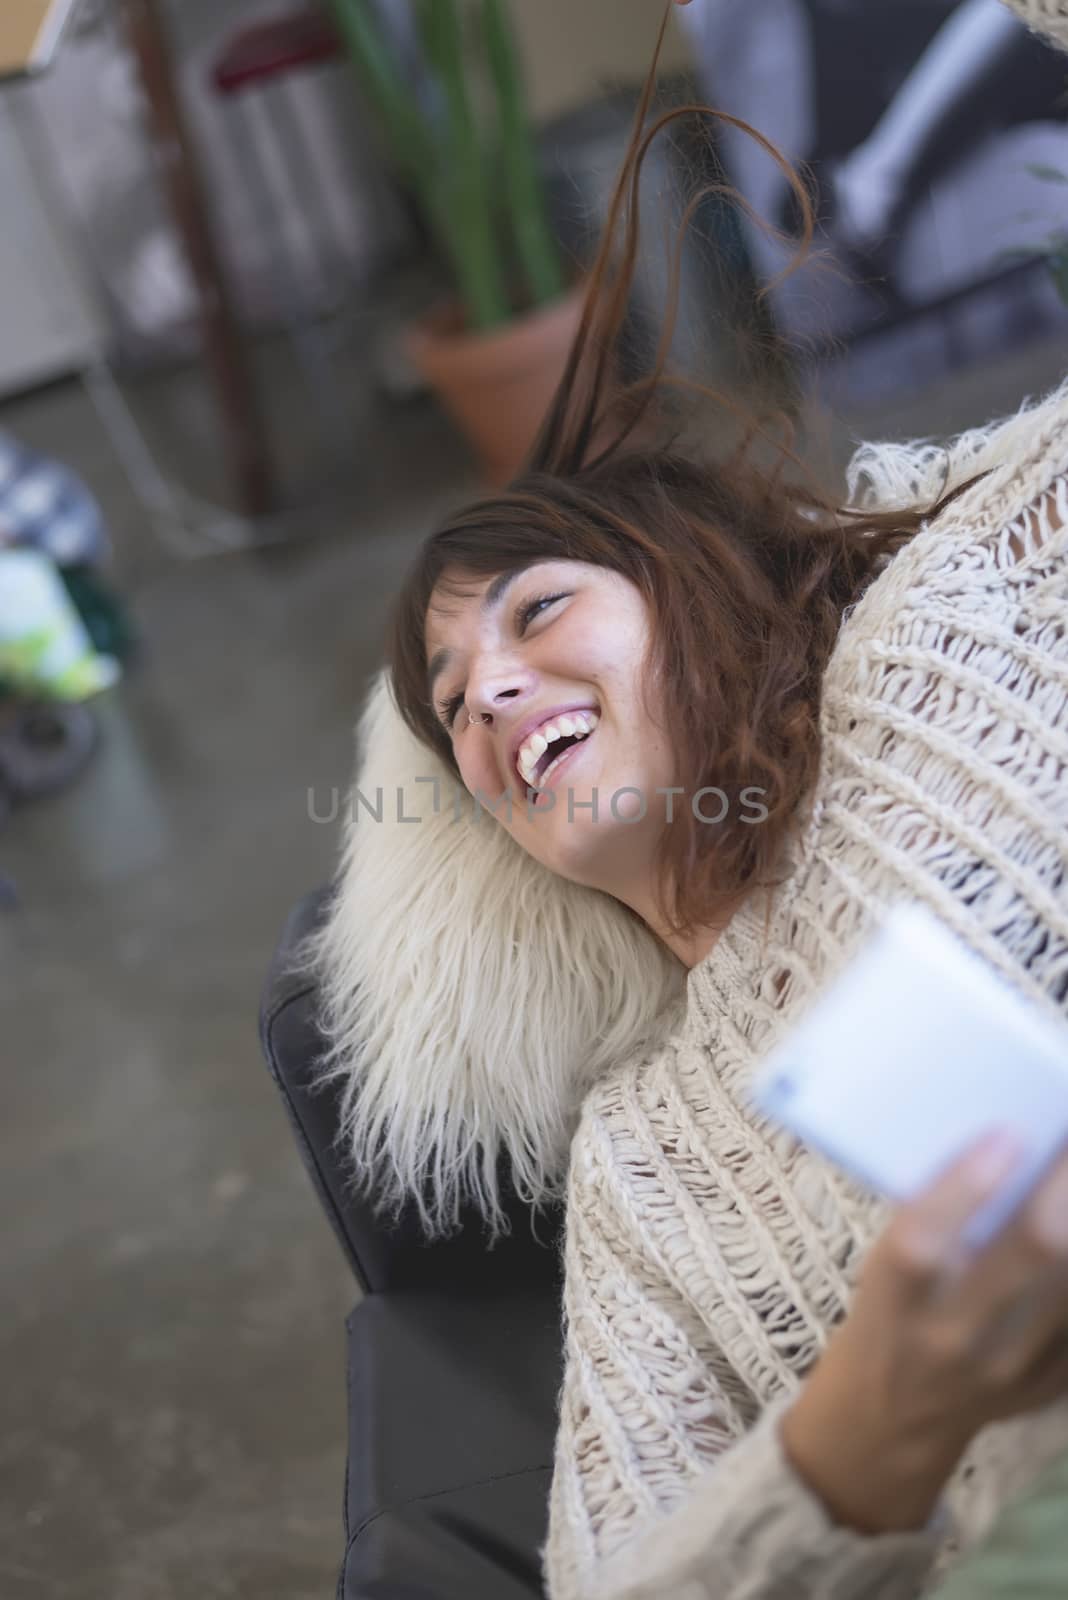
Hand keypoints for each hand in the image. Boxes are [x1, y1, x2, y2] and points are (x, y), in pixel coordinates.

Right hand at [781, 1132, 1067, 1535]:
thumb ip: (932, 1222)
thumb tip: (1003, 1144)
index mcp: (894, 1301)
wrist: (892, 1418)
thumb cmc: (887, 1314)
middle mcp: (952, 1340)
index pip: (925, 1240)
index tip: (1007, 1133)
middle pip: (1030, 1255)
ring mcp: (1011, 1370)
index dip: (965, 1186)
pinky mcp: (1051, 1385)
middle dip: (1062, 1187)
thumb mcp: (882, 1269)